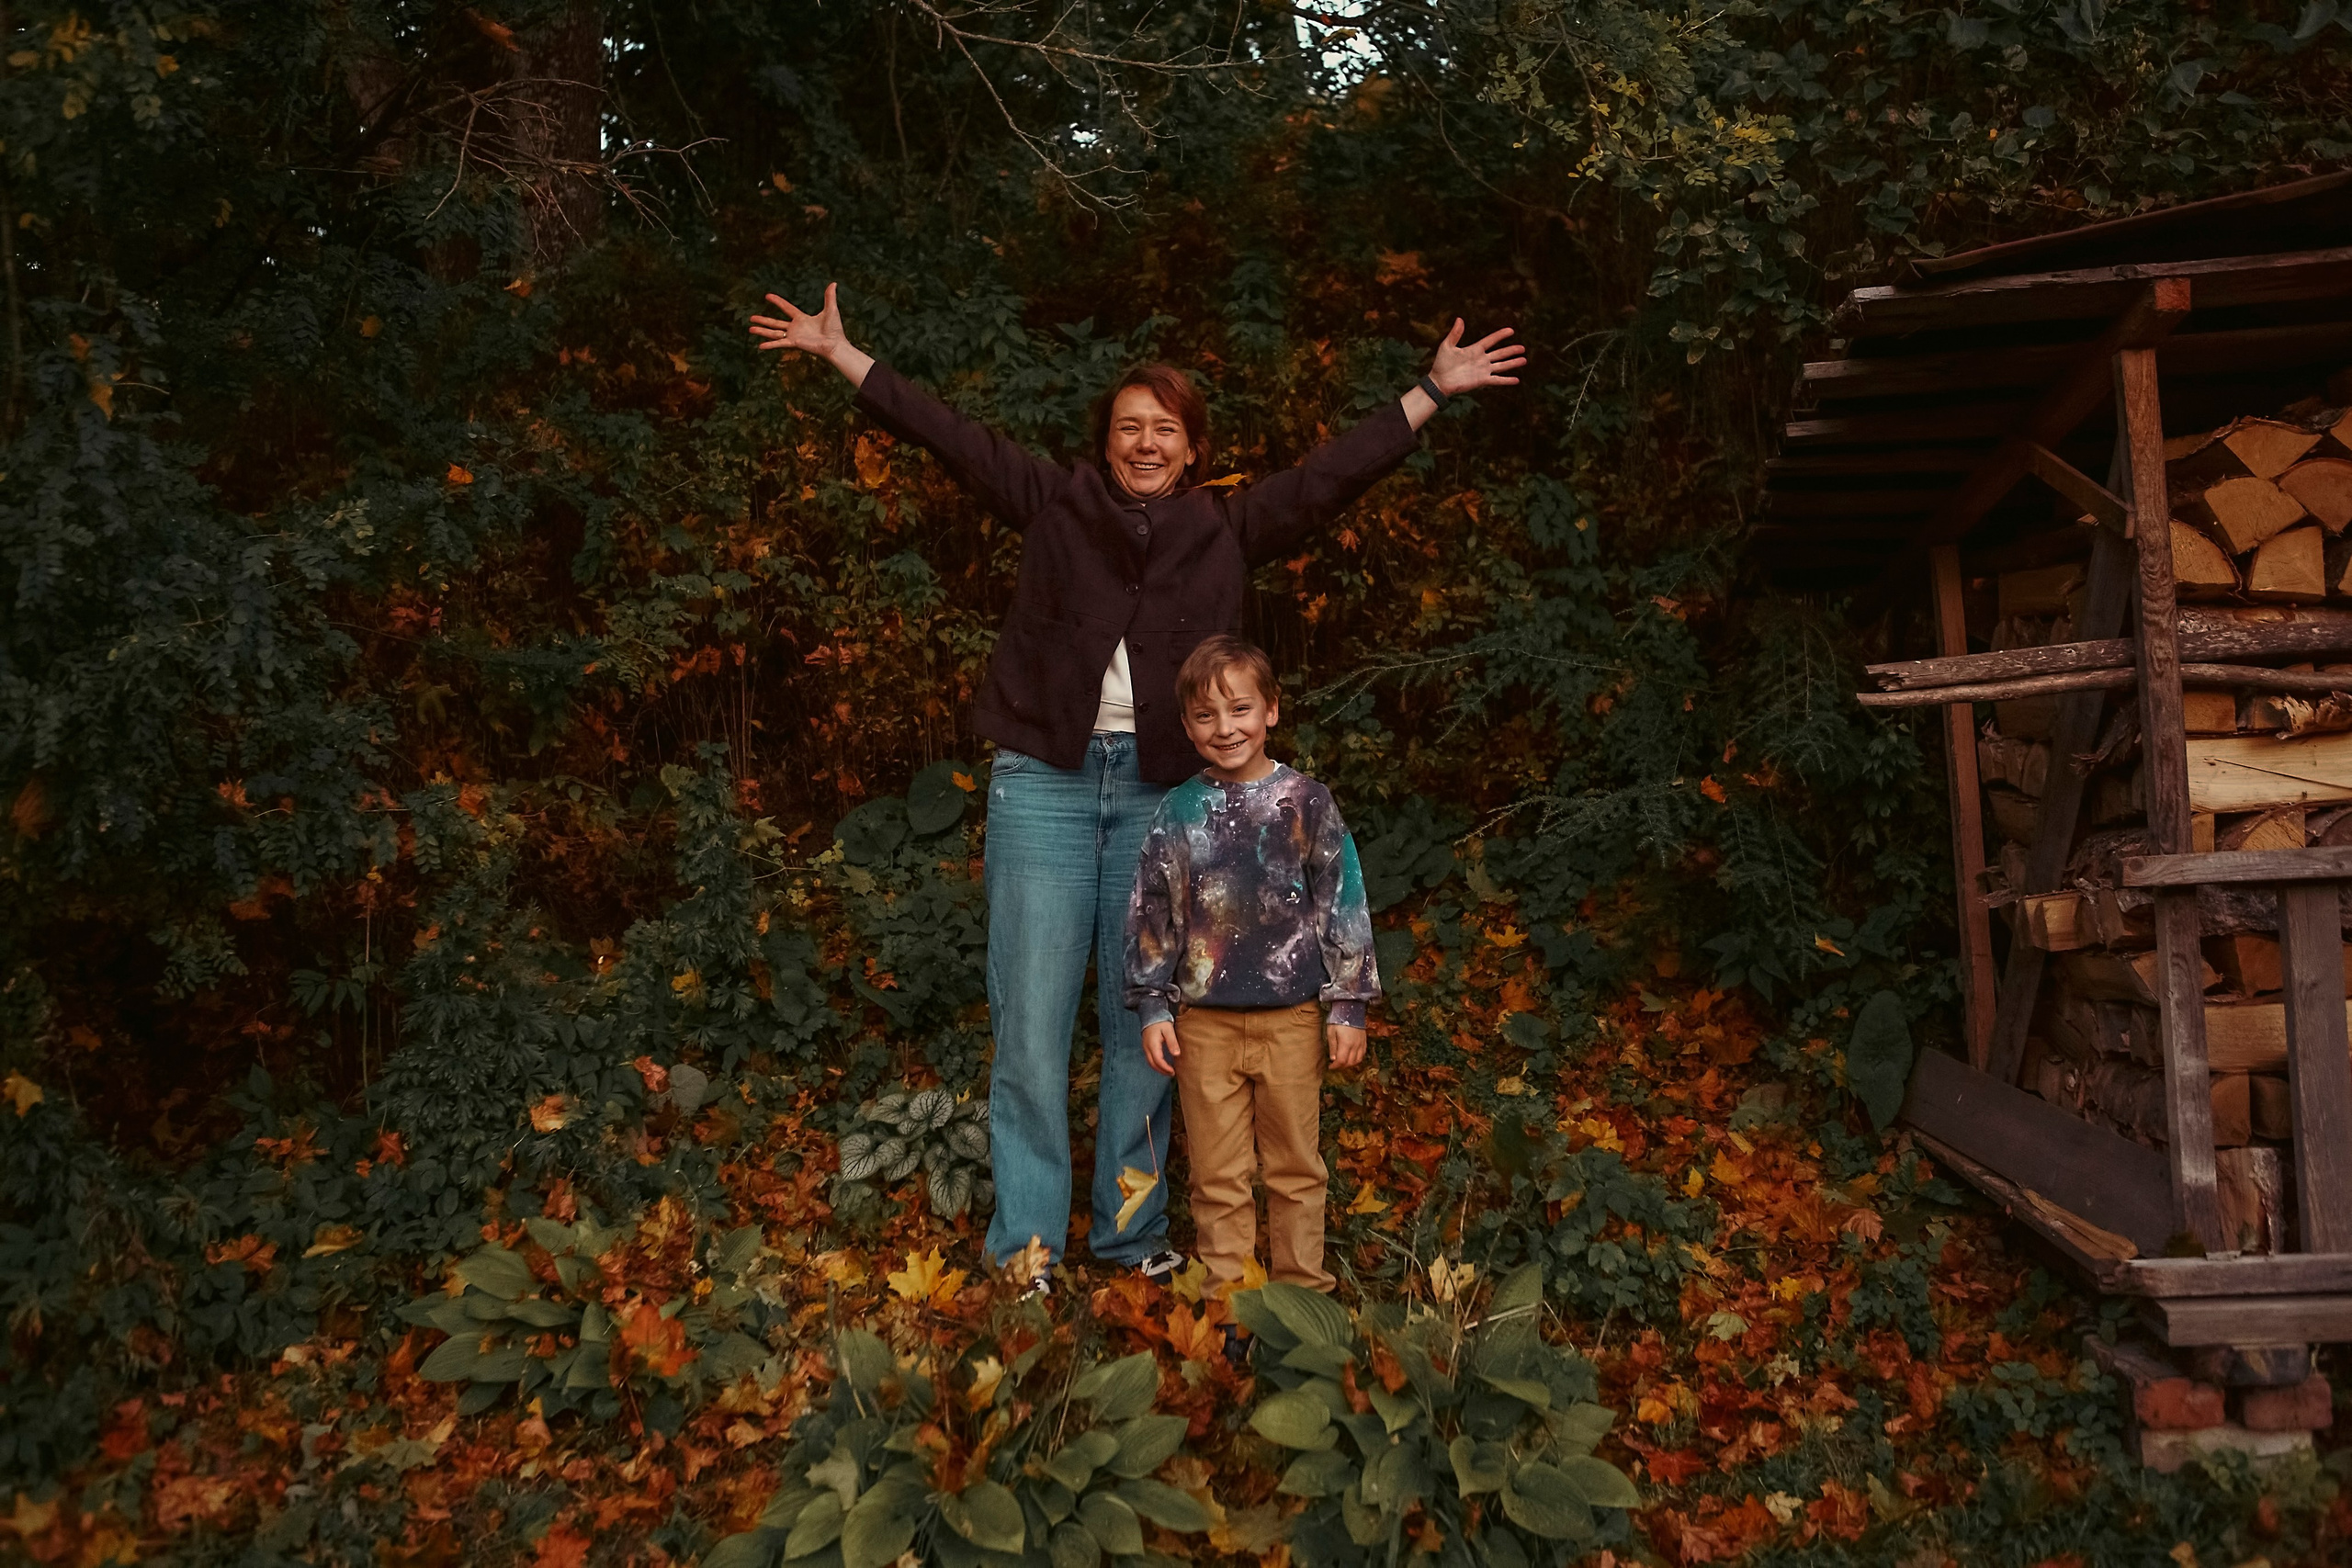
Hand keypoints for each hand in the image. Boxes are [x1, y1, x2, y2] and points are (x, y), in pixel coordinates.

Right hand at [748, 281, 872, 386]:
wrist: (835, 344)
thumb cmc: (834, 329)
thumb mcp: (831, 310)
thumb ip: (829, 297)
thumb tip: (834, 283)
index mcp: (802, 318)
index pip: (786, 308)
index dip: (777, 301)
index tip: (767, 296)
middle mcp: (795, 327)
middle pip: (775, 322)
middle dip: (763, 320)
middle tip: (751, 318)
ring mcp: (794, 336)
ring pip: (774, 333)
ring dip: (762, 331)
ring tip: (750, 329)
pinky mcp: (795, 343)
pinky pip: (780, 343)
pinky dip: (770, 345)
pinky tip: (760, 346)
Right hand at [1142, 1020, 1181, 1075]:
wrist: (1151, 1014)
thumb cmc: (1160, 1021)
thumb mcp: (1169, 1030)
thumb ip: (1172, 1042)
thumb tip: (1176, 1054)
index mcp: (1152, 1045)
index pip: (1158, 1061)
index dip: (1165, 1068)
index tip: (1173, 1071)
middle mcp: (1147, 1048)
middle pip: (1153, 1064)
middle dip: (1162, 1071)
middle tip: (1172, 1074)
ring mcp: (1145, 1047)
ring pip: (1150, 1062)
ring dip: (1158, 1069)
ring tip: (1168, 1071)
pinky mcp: (1146, 1046)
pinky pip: (1149, 1059)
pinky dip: (1156, 1064)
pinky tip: (1162, 1064)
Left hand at [1326, 1023, 1365, 1068]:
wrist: (1350, 1008)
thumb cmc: (1338, 1019)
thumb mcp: (1331, 1032)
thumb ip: (1333, 1046)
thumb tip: (1333, 1059)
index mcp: (1346, 1043)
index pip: (1342, 1061)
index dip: (1335, 1066)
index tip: (1330, 1067)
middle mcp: (1355, 1045)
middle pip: (1350, 1063)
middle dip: (1342, 1066)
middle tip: (1335, 1065)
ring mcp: (1361, 1043)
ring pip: (1358, 1060)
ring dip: (1350, 1064)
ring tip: (1343, 1062)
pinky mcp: (1364, 1041)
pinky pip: (1362, 1054)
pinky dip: (1357, 1059)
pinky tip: (1351, 1057)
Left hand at [1427, 318, 1525, 396]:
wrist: (1439, 382)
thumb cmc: (1441, 364)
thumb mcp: (1447, 346)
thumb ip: (1455, 334)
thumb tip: (1459, 319)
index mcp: (1474, 349)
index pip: (1491, 340)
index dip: (1500, 335)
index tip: (1511, 330)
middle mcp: (1481, 359)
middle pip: (1500, 353)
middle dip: (1511, 350)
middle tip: (1523, 348)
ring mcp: (1483, 370)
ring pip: (1502, 365)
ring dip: (1513, 363)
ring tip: (1524, 360)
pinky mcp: (1482, 380)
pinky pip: (1497, 380)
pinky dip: (1507, 380)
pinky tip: (1516, 380)